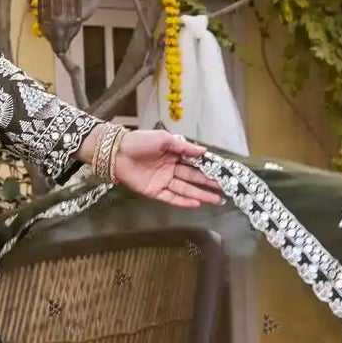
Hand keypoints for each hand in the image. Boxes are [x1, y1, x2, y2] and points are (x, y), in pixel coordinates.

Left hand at [107, 128, 225, 208]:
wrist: (116, 152)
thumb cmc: (139, 142)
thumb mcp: (163, 139)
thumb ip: (184, 147)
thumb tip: (203, 151)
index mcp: (173, 154)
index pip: (194, 163)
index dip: (208, 168)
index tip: (223, 173)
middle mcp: (170, 169)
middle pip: (193, 177)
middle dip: (209, 183)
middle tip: (225, 189)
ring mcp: (163, 181)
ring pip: (185, 189)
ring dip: (201, 194)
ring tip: (217, 199)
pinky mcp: (154, 191)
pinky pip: (171, 198)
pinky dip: (184, 201)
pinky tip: (197, 203)